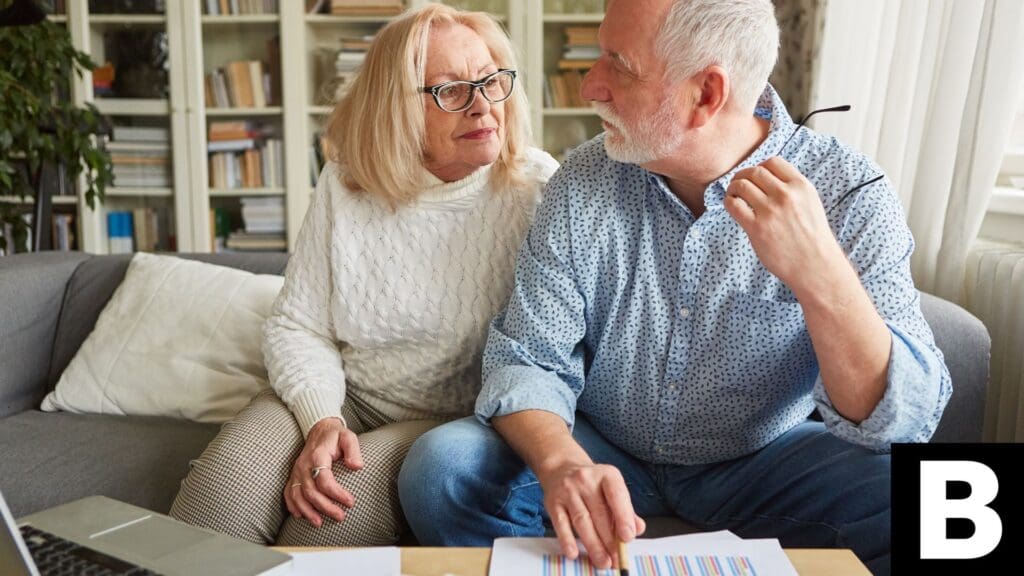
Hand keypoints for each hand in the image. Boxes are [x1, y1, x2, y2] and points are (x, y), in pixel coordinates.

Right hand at [284, 417, 363, 526]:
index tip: (350, 502)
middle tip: (340, 516)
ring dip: (307, 511)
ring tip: (319, 523)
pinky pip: (288, 492)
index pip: (325, 480)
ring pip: (297, 495)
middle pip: (311, 491)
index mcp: (317, 456)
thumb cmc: (336, 436)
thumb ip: (353, 450)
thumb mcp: (348, 437)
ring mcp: (296, 471)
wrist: (319, 429)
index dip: (337, 494)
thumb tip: (356, 466)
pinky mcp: (293, 475)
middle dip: (325, 507)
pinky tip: (300, 515)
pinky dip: (292, 505)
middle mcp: (304, 465)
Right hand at [538, 463, 645, 568]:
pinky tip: (574, 553)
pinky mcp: (553, 502)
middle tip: (616, 558)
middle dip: (609, 539)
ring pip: (582, 520)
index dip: (623, 517)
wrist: (562, 469)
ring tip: (602, 560)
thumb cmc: (593, 484)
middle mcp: (586, 479)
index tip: (628, 538)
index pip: (616, 495)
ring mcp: (568, 490)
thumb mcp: (612, 489)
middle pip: (599, 513)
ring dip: (593, 544)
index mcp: (606, 475)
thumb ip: (626, 509)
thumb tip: (637, 529)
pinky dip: (567, 540)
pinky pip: (561, 523)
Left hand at [725, 156, 847, 291]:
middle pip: (755, 172)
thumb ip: (792, 189)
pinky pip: (734, 205)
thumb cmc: (812, 237)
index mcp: (801, 186)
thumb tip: (766, 179)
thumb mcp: (810, 204)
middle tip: (738, 184)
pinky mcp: (757, 227)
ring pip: (742, 185)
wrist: (815, 265)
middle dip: (743, 175)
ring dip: (733, 187)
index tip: (755, 176)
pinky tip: (732, 206)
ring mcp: (771, 211)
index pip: (773, 162)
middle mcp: (786, 195)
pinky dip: (728, 202)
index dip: (760, 167)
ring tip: (733, 195)